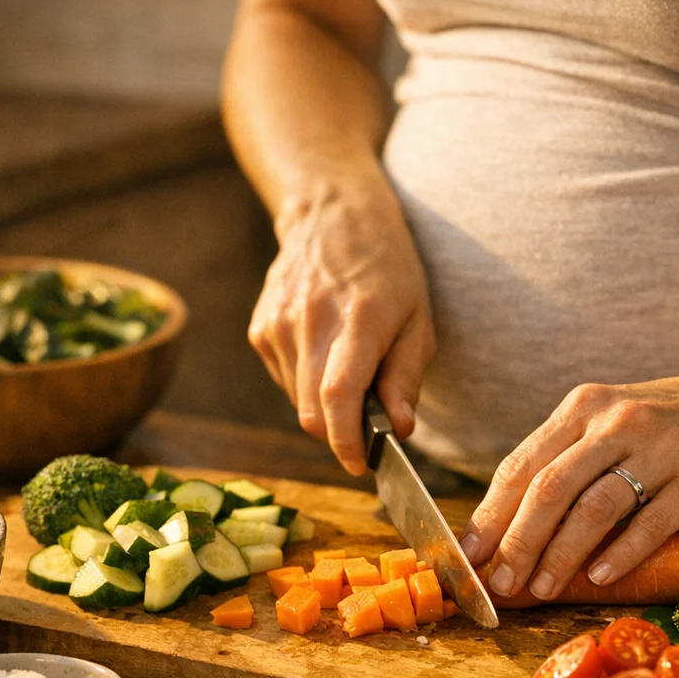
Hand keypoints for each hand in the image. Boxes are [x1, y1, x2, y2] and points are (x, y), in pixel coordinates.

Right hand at [248, 179, 434, 474]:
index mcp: (358, 318)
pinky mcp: (260, 329)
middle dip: (340, 434)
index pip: (338, 396)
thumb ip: (406, 376)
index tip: (358, 464)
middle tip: (367, 424)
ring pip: (297, 402)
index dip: (345, 441)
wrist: (333, 213)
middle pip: (311, 413)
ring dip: (325, 407)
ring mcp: (278, 324)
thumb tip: (399, 429)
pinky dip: (306, 384)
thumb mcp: (418, 318)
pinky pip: (285, 382)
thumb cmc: (388, 268)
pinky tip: (324, 352)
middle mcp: (310, 321)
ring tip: (349, 367)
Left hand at [458, 357, 678, 600]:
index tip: (466, 557)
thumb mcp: (615, 424)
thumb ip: (570, 461)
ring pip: (594, 506)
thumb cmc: (677, 423)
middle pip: (548, 487)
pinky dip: (620, 553)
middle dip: (516, 541)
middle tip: (498, 583)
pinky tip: (598, 579)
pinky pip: (652, 520)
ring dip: (561, 554)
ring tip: (540, 588)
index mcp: (584, 408)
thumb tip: (511, 526)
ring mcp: (660, 447)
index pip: (520, 465)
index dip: (489, 515)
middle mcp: (616, 421)